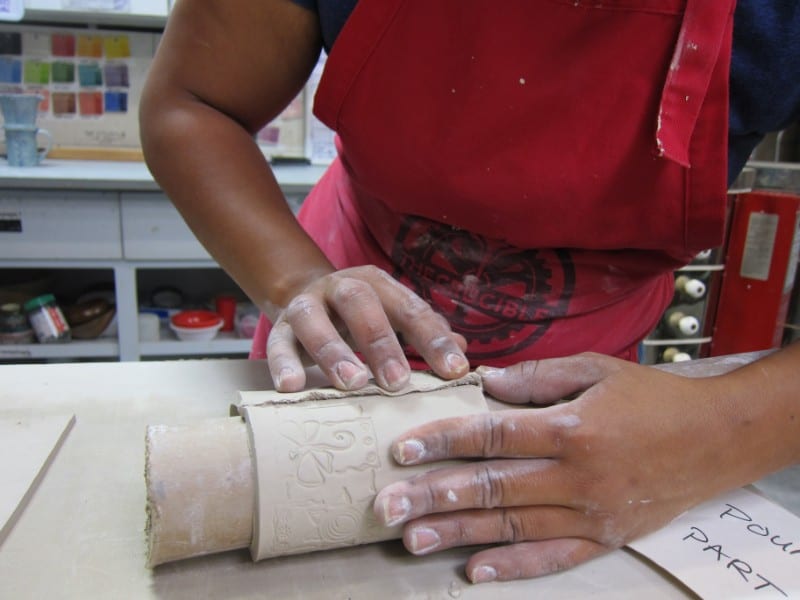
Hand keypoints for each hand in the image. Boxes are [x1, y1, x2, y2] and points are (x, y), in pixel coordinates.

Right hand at [266, 265, 468, 391]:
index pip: (410, 308)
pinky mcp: (278, 328)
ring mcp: (306, 305)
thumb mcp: (393, 318)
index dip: (433, 339)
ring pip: (314, 319)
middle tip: (398, 382)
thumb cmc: (361, 317)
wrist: (303, 299)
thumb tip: (462, 351)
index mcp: (378, 285)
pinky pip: (277, 343)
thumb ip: (424, 333)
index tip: (455, 370)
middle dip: (380, 342)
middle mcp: (340, 288)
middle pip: (360, 303)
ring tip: (352, 384)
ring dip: (333, 352)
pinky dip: (283, 364)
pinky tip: (292, 388)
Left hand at [373, 353, 753, 582]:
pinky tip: (476, 571)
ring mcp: (589, 514)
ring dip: (458, 534)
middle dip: (433, 497)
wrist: (715, 440)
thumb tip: (485, 381)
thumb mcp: (598, 370)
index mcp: (570, 428)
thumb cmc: (653, 399)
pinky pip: (551, 558)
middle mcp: (575, 477)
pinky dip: (513, 567)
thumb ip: (539, 376)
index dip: (444, 441)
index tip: (402, 449)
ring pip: (511, 527)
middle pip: (491, 488)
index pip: (493, 435)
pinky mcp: (604, 539)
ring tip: (413, 539)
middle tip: (387, 506)